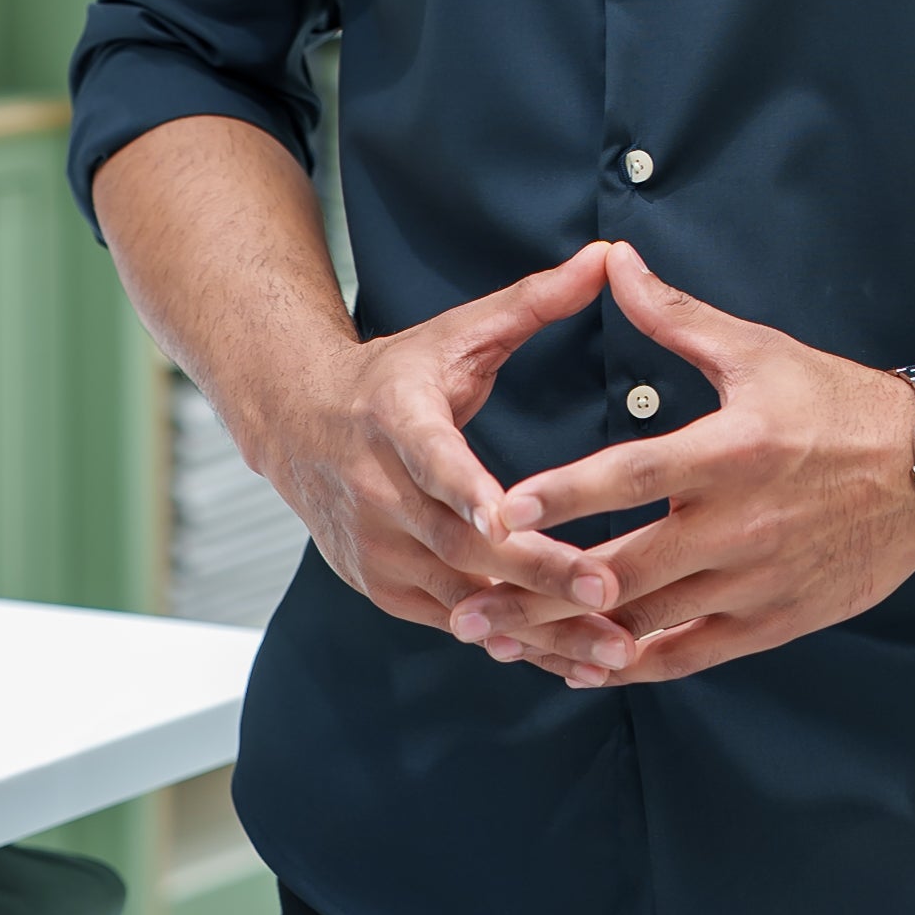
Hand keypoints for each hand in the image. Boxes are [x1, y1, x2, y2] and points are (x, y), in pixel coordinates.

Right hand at [256, 240, 618, 636]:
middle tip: (609, 588)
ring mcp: (375, 547)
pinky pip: (453, 621)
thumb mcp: (459, 331)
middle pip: (460, 542)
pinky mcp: (381, 587)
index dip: (467, 489)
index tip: (509, 514)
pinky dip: (509, 640)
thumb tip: (608, 256)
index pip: (432, 458)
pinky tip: (570, 658)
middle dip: (537, 572)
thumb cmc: (399, 375)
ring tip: (612, 647)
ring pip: (462, 597)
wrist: (302, 425)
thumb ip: (535, 300)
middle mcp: (376, 490)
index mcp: (395, 418)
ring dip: (537, 627)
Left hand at [447, 241, 914, 686]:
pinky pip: (688, 654)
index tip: (497, 511)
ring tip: (502, 641)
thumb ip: (675, 318)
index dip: (562, 496)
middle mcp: (738, 525)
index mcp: (730, 451)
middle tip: (471, 601)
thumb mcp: (757, 350)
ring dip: (569, 636)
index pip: (630, 476)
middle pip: (621, 568)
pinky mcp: (772, 622)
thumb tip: (613, 263)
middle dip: (539, 591)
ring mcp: (754, 582)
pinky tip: (581, 668)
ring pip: (645, 621)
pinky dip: (630, 665)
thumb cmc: (836, 400)